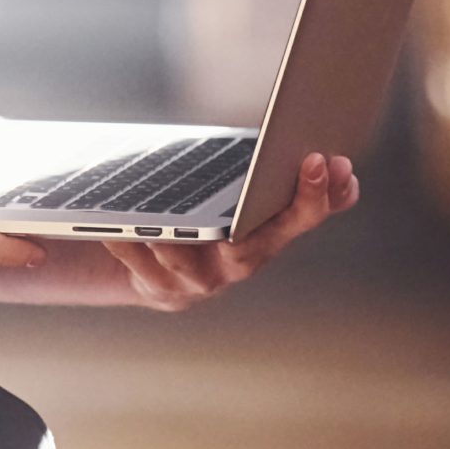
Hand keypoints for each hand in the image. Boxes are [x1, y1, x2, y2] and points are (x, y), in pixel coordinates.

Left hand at [101, 151, 359, 311]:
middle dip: (267, 207)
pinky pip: (141, 264)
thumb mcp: (240, 203)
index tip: (328, 160)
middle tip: (278, 170)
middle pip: (263, 240)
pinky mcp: (160, 288)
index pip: (304, 217)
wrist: (156, 274)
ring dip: (178, 236)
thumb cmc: (207, 222)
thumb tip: (336, 165)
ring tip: (163, 208)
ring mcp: (202, 280)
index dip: (319, 195)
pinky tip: (113, 226)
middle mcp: (241, 263)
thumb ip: (279, 185)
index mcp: (266, 237)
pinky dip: (128, 243)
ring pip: (190, 259)